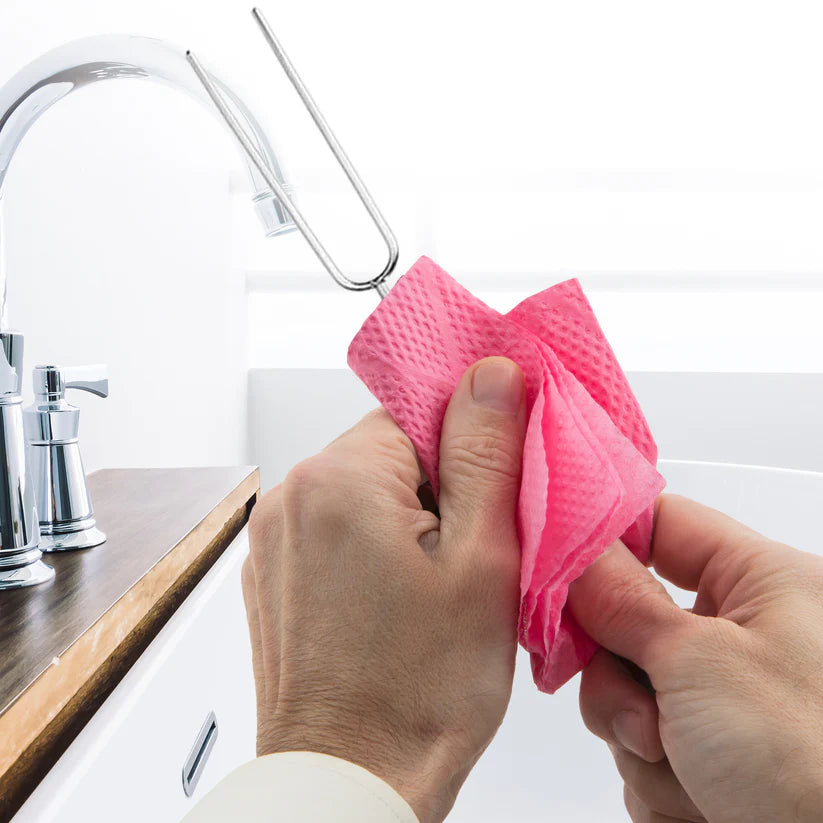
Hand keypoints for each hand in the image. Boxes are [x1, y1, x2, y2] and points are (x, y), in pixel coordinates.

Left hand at [241, 357, 526, 822]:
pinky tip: (401, 601)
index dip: (469, 445)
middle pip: (391, 449)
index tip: (496, 486)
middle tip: (477, 550)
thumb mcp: (481, 560)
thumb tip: (491, 375)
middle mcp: (293, 498)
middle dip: (441, 486)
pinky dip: (374, 548)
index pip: (419, 409)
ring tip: (439, 585)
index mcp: (340, 479)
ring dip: (410, 520)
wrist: (350, 779)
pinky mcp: (275, 573)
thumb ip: (486, 453)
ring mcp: (277, 538)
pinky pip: (337, 531)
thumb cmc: (418, 691)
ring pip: (367, 491)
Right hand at [568, 494, 822, 822]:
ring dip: (639, 738)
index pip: (661, 524)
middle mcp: (748, 635)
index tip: (554, 568)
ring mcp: (728, 697)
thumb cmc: (810, 761)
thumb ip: (620, 599)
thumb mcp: (699, 663)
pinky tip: (702, 802)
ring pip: (631, 689)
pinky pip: (647, 743)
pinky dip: (658, 778)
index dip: (604, 541)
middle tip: (646, 716)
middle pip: (631, 618)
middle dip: (621, 676)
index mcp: (762, 583)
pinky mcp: (714, 752)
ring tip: (690, 773)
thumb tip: (572, 552)